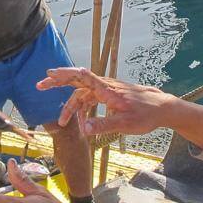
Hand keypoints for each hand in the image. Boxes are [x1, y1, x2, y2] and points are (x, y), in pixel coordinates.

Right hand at [37, 67, 184, 134]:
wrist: (162, 108)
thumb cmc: (146, 115)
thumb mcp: (125, 124)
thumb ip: (103, 125)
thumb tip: (83, 129)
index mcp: (107, 90)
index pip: (83, 78)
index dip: (67, 75)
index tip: (51, 73)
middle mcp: (104, 86)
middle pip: (77, 80)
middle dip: (58, 81)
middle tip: (40, 84)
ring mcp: (106, 89)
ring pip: (82, 93)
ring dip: (70, 105)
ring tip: (61, 122)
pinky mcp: (109, 95)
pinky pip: (90, 98)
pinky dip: (81, 107)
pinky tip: (81, 120)